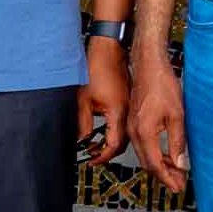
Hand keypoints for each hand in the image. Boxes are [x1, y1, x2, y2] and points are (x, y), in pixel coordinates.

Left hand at [78, 38, 129, 166]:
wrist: (109, 50)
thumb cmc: (96, 69)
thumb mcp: (83, 101)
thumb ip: (84, 124)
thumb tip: (82, 141)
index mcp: (118, 113)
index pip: (114, 145)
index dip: (102, 156)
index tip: (92, 161)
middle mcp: (128, 112)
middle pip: (123, 143)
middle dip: (108, 153)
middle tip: (93, 157)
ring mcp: (130, 107)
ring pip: (126, 134)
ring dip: (112, 143)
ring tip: (96, 147)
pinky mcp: (129, 102)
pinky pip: (125, 123)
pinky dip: (116, 132)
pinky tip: (105, 131)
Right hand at [128, 46, 190, 194]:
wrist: (148, 66)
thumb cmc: (163, 86)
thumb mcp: (177, 115)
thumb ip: (178, 142)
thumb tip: (181, 164)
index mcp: (144, 132)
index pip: (154, 164)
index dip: (167, 178)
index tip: (178, 187)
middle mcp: (133, 132)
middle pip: (147, 163)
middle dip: (164, 176)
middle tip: (179, 184)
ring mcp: (131, 127)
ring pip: (144, 155)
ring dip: (159, 166)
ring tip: (176, 173)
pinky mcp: (133, 122)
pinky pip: (142, 145)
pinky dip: (154, 154)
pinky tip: (167, 155)